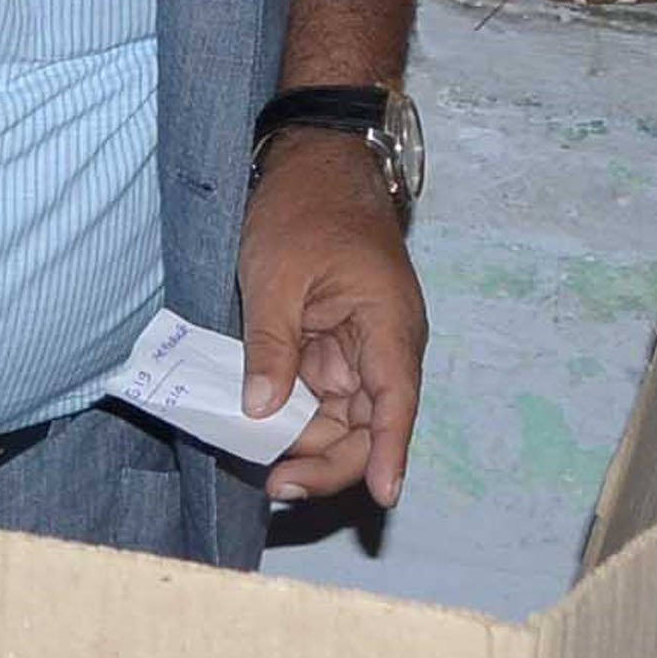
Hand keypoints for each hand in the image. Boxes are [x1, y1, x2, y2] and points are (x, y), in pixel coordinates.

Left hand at [236, 130, 426, 507]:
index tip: (383, 496)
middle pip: (365, 422)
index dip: (389, 451)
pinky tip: (262, 430)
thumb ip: (272, 345)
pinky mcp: (332, 340)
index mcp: (387, 325)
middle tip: (278, 486)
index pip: (395, 401)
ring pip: (341, 413)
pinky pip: (319, 388)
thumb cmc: (303, 208)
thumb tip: (262, 411)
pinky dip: (295, 410)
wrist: (313, 161)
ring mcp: (358, 345)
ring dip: (307, 440)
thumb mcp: (275, 275)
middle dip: (327, 458)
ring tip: (261, 468)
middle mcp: (384, 344)